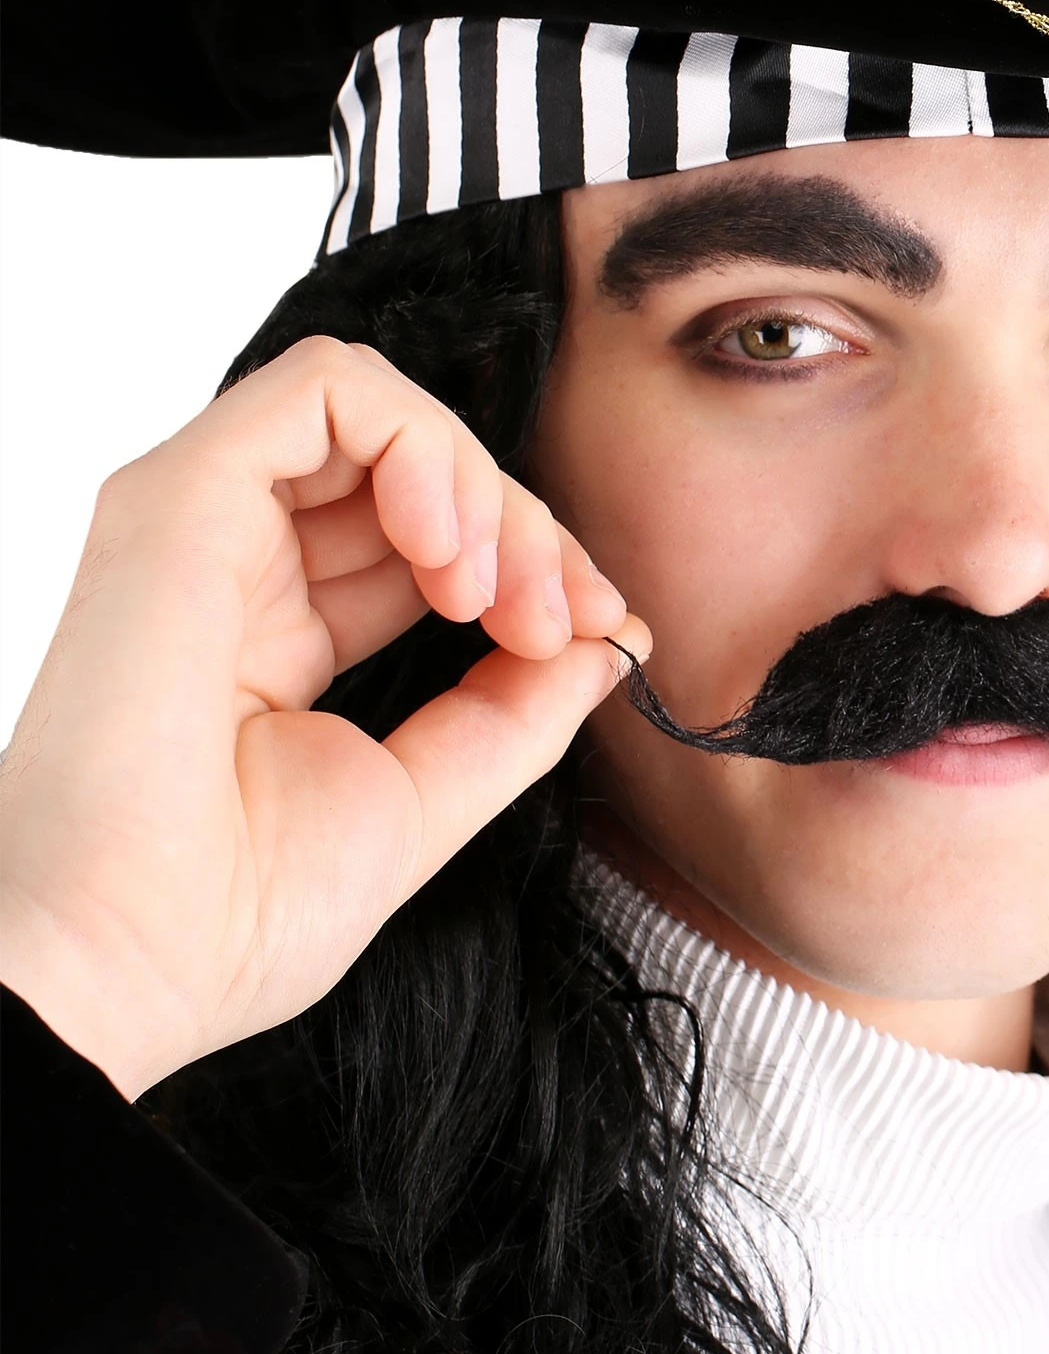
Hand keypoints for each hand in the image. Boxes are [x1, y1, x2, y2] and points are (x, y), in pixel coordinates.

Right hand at [0, 337, 649, 1098]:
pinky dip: (420, 444)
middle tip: (562, 618)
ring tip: (496, 592)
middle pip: (413, 468)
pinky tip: (448, 549)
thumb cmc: (238, 912)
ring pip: (377, 409)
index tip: (597, 630)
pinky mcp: (181, 493)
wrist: (128, 963)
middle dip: (521, 525)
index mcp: (278, 631)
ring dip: (476, 483)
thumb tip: (613, 638)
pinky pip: (324, 390)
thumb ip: (519, 711)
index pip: (427, 538)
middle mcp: (236, 561)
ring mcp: (203, 519)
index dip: (528, 561)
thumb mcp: (425, 796)